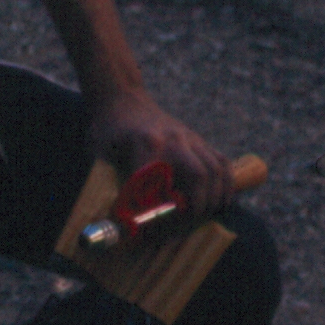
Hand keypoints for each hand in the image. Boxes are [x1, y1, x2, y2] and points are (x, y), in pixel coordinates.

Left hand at [86, 87, 236, 220]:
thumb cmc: (107, 129)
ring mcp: (188, 138)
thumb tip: (116, 219)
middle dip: (197, 204)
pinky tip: (222, 200)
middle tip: (187, 223)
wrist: (122, 97)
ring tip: (206, 215)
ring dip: (215, 196)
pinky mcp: (197, 139)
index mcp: (145, 143)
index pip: (157, 182)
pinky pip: (221, 161)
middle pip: (198, 174)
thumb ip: (107, 181)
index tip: (151, 228)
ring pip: (215, 168)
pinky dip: (226, 183)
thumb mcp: (99, 151)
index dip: (156, 208)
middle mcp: (173, 139)